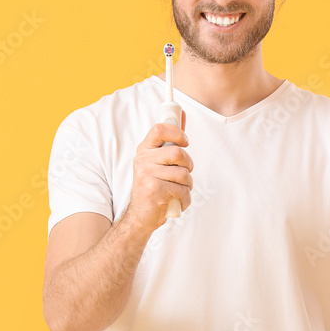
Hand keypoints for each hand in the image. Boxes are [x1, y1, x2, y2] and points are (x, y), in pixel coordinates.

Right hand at [125, 110, 192, 231]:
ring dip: (187, 185)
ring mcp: (147, 175)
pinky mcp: (155, 191)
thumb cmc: (154, 186)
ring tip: (177, 190)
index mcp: (144, 150)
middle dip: (189, 165)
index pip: (160, 129)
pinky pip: (183, 190)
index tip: (185, 142)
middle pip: (178, 153)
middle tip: (184, 173)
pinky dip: (185, 198)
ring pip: (184, 173)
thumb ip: (171, 140)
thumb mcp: (158, 161)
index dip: (177, 133)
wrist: (140, 216)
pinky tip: (175, 201)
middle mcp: (142, 160)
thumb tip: (182, 114)